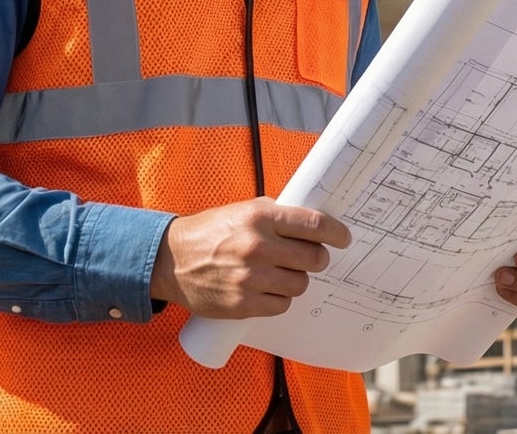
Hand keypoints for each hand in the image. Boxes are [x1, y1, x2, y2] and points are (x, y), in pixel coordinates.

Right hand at [150, 198, 350, 318]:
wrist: (173, 260)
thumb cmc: (213, 231)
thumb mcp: (244, 210)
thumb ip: (277, 216)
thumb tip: (314, 222)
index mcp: (261, 217)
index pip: (313, 224)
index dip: (335, 232)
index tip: (344, 237)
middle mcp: (258, 246)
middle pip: (313, 258)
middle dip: (316, 258)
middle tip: (309, 256)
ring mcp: (251, 278)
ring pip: (300, 284)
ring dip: (296, 279)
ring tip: (281, 272)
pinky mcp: (243, 305)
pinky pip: (281, 305)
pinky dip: (279, 298)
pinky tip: (267, 288)